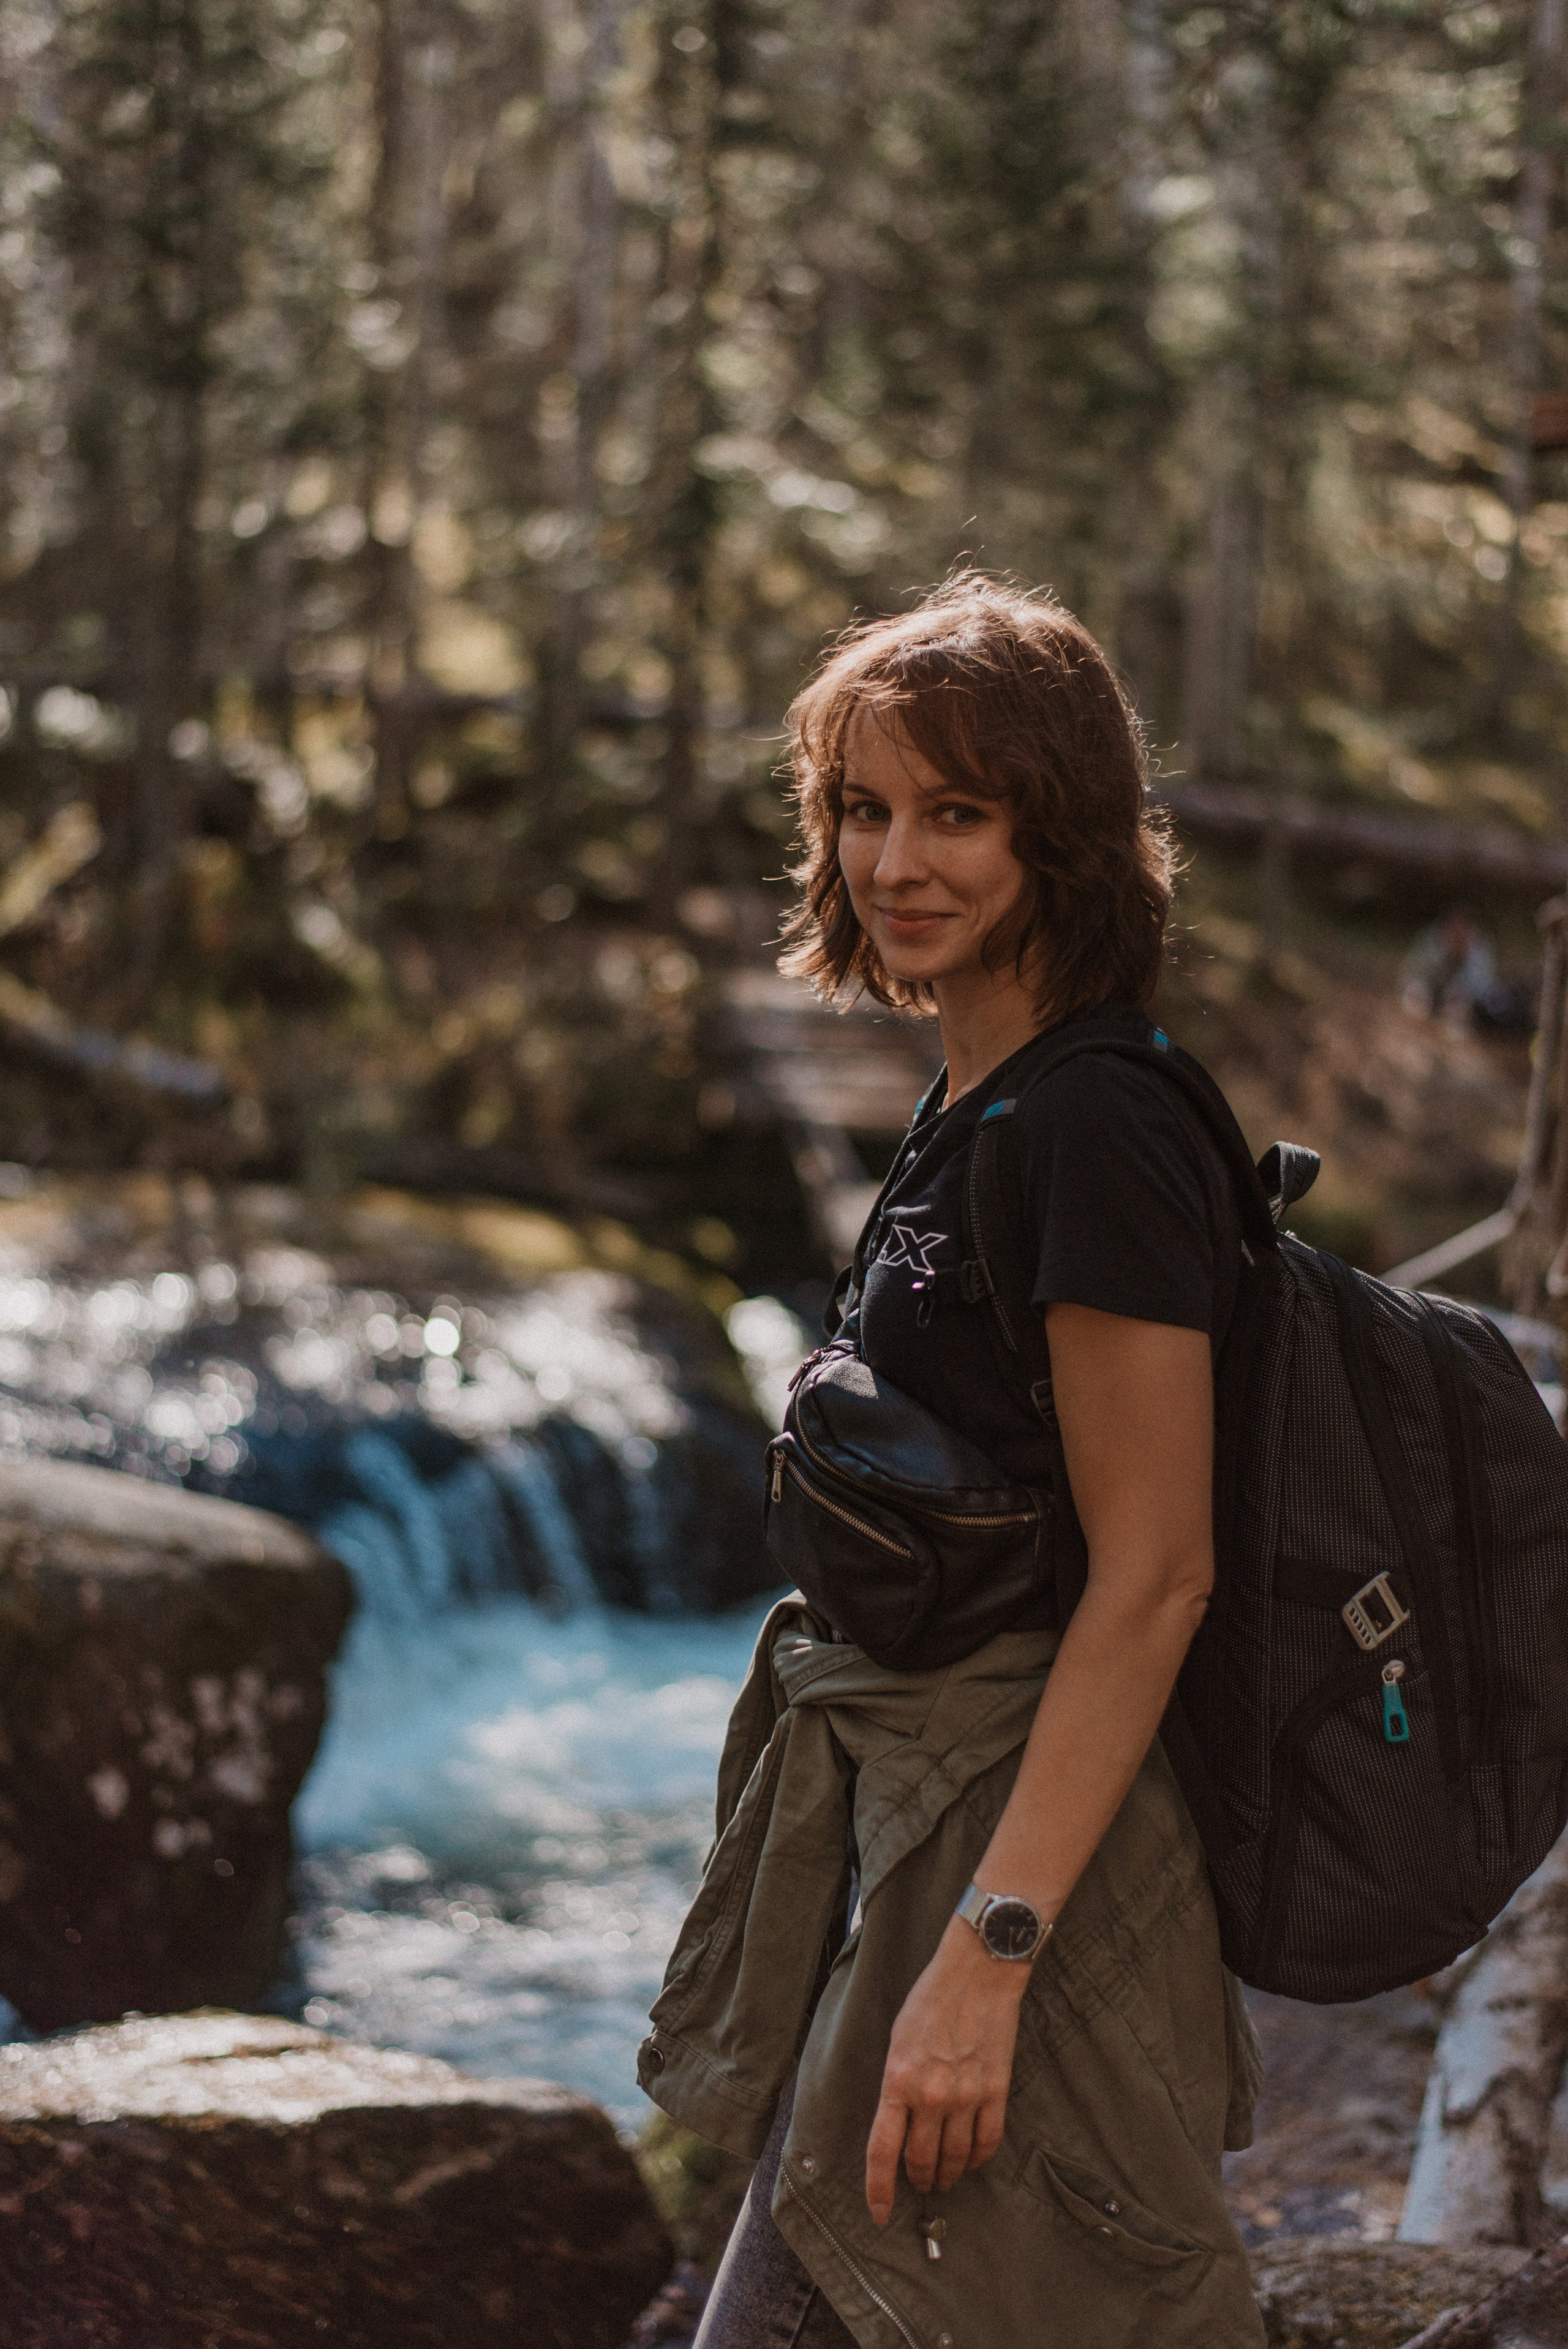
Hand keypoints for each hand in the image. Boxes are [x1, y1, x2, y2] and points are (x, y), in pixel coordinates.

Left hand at [864, 1914, 1028, 2224]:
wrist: (977, 1972)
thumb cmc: (931, 1999)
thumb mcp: (898, 2039)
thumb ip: (896, 2084)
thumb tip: (897, 2121)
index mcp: (898, 2081)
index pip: (882, 2151)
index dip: (879, 2190)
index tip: (880, 2213)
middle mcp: (931, 2095)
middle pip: (921, 2161)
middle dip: (917, 2180)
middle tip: (918, 2186)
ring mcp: (966, 2096)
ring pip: (954, 2158)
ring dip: (947, 2175)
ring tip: (943, 2180)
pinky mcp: (995, 2091)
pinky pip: (987, 2142)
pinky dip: (977, 2159)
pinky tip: (971, 2160)